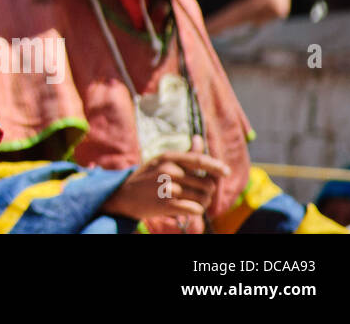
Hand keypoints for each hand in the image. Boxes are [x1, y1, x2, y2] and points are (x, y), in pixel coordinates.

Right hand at [103, 137, 229, 224]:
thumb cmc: (147, 177)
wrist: (123, 196)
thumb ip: (185, 154)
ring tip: (193, 202)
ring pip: (203, 197)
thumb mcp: (162, 161)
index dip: (216, 166)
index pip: (199, 160)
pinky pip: (195, 209)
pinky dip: (195, 211)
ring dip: (203, 202)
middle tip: (199, 194)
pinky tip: (188, 209)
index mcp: (168, 157)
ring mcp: (167, 187)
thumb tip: (199, 138)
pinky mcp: (166, 204)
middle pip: (206, 183)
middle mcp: (168, 170)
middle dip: (208, 191)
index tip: (226, 172)